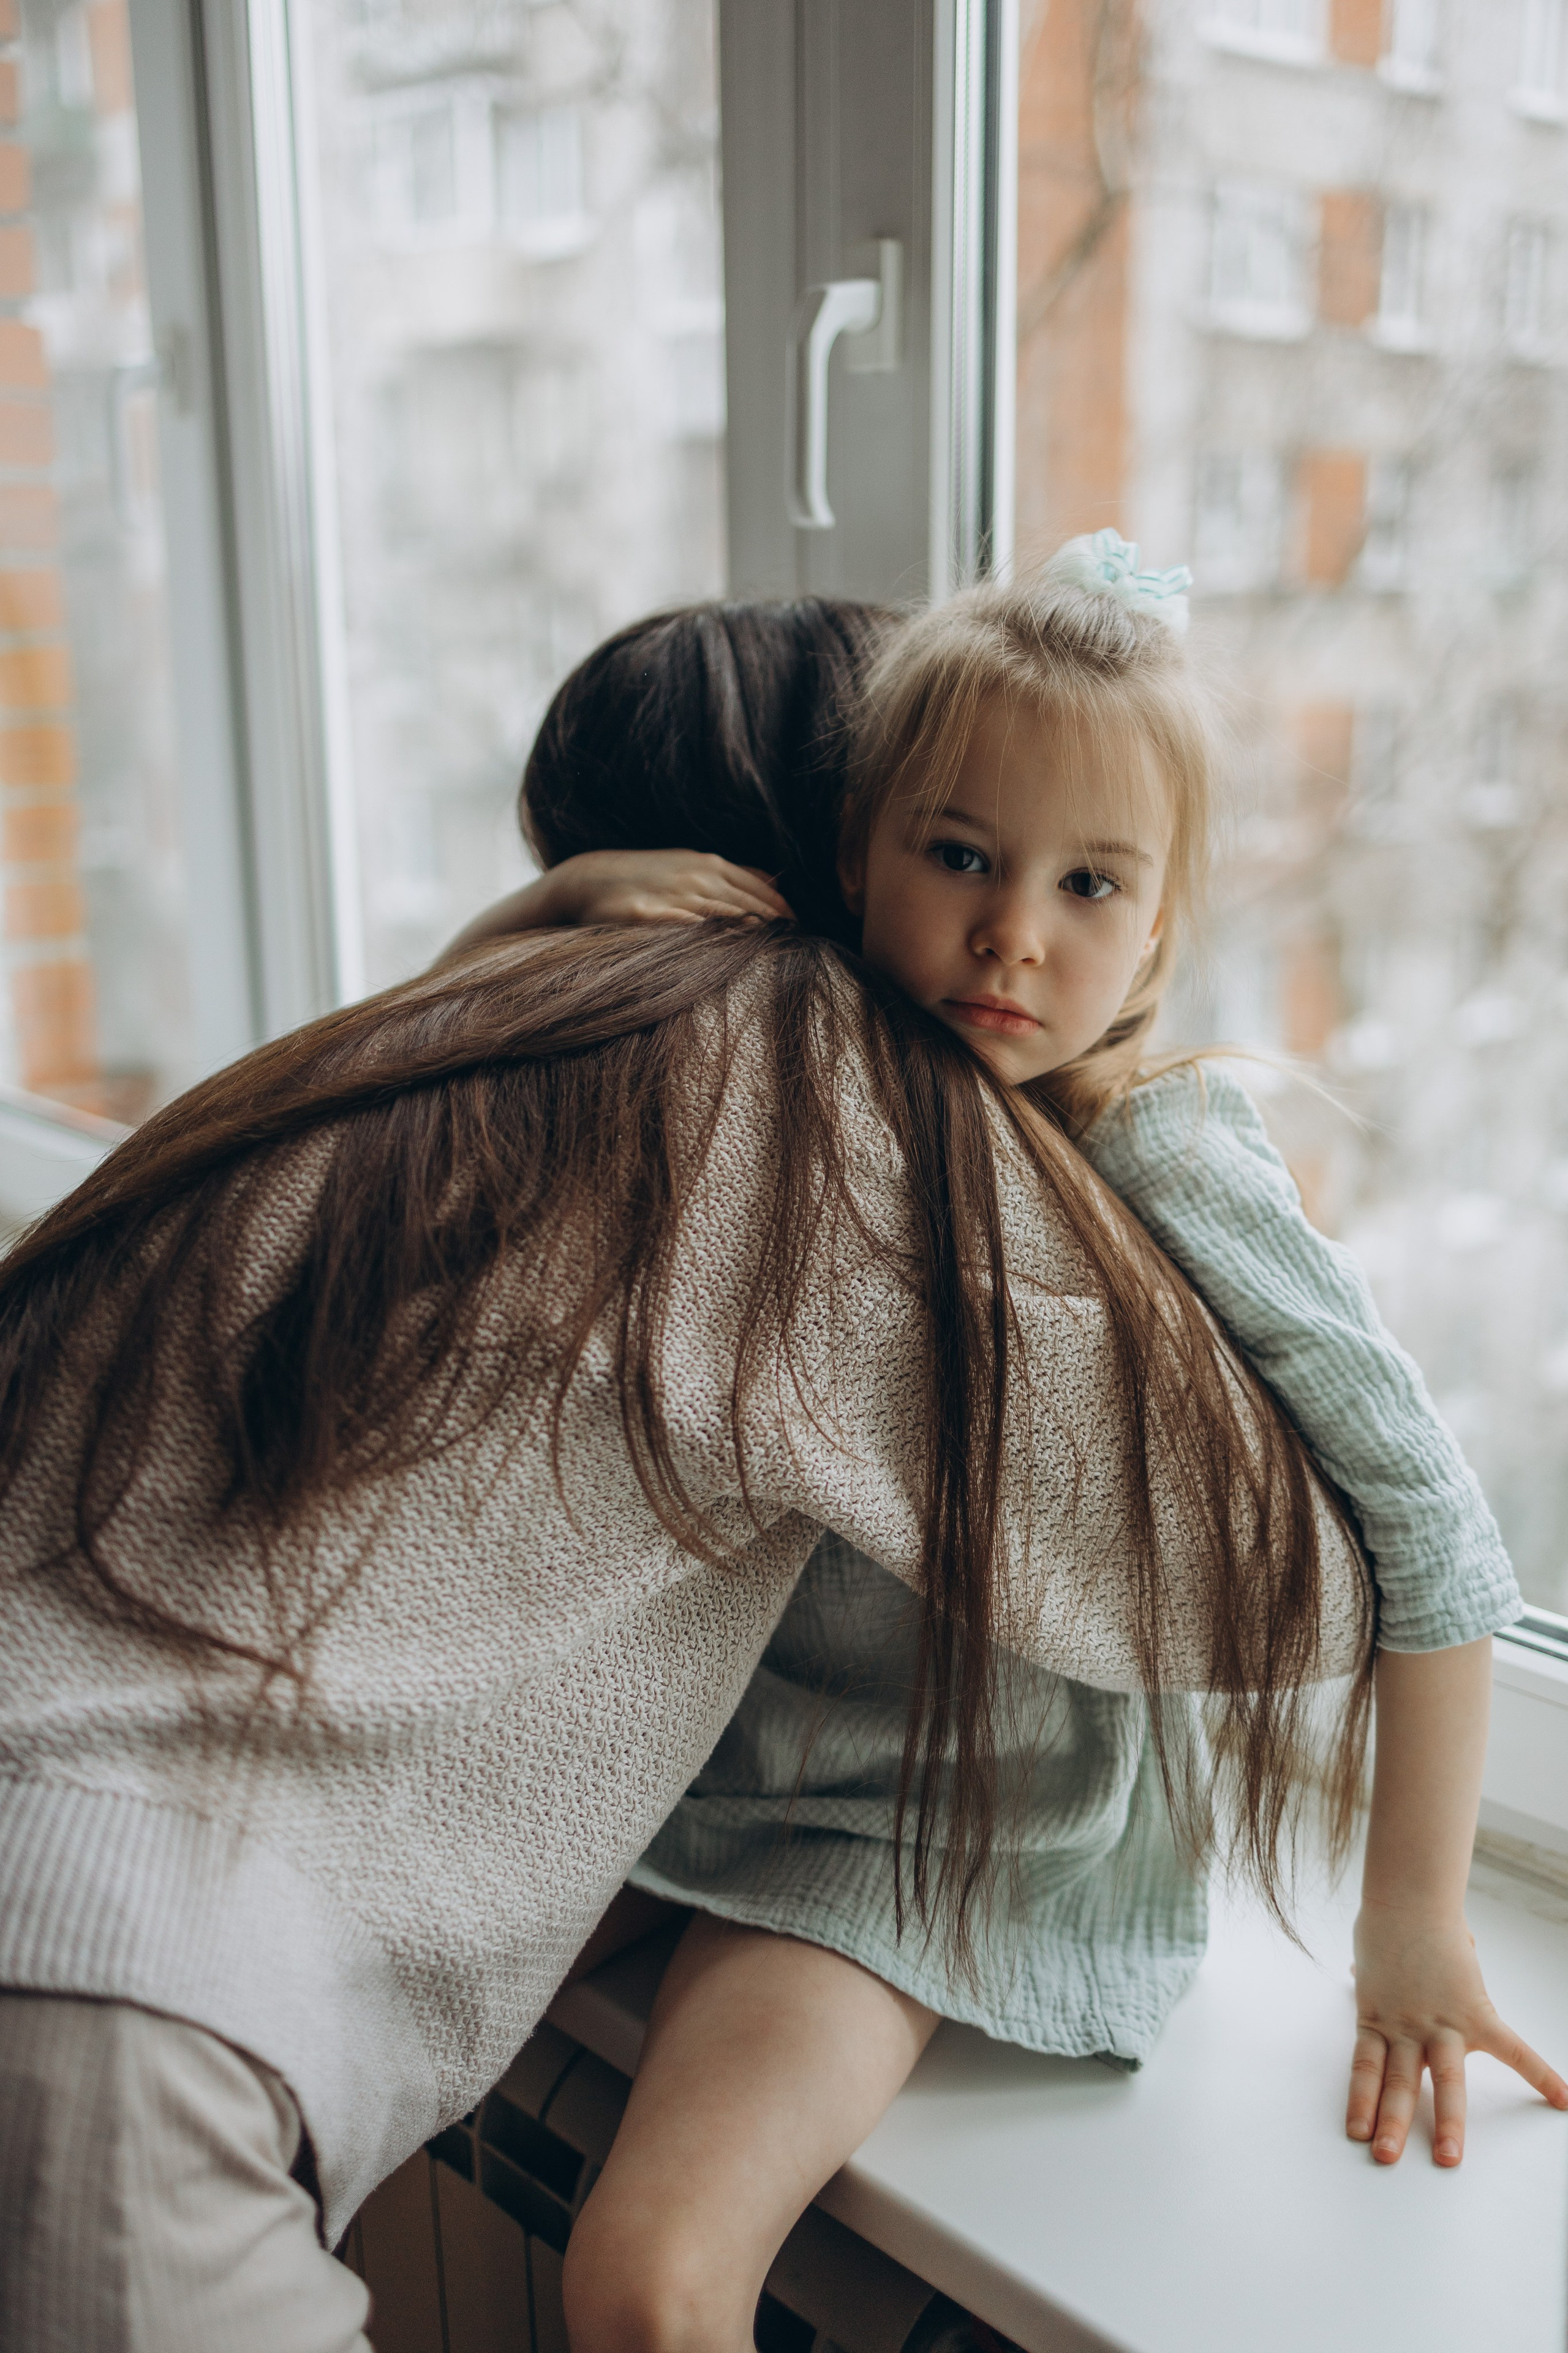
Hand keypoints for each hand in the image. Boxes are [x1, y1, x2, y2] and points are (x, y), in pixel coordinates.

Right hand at [539, 850, 791, 928]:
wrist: (591, 877)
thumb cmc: (648, 875)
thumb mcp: (692, 865)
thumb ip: (732, 874)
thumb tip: (775, 881)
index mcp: (707, 864)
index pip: (754, 883)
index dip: (778, 903)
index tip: (799, 920)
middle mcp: (694, 876)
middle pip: (742, 897)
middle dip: (770, 916)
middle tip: (795, 933)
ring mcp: (671, 894)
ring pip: (716, 909)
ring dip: (744, 922)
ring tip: (769, 937)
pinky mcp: (645, 913)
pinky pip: (678, 922)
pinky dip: (699, 928)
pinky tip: (715, 937)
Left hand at [1347, 1902, 1567, 2165]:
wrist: (1409, 1898)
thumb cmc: (1389, 1924)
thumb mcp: (1373, 1960)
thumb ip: (1373, 1976)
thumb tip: (1360, 1968)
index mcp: (1375, 2019)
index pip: (1365, 2069)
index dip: (1360, 2101)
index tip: (1355, 2133)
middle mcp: (1405, 2029)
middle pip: (1398, 2083)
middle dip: (1392, 2122)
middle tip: (1386, 2158)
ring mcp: (1441, 2024)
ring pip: (1444, 2080)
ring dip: (1445, 2121)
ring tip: (1446, 2159)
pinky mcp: (1476, 2014)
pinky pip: (1512, 2050)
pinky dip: (1539, 2075)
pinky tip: (1562, 2101)